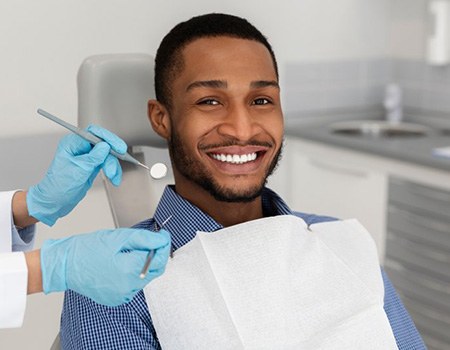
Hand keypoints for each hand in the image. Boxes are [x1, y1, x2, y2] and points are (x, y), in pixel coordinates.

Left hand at [27, 125, 126, 225]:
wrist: (55, 201)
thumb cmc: (59, 186)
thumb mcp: (78, 171)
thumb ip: (93, 157)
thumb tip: (106, 146)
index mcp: (72, 143)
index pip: (94, 133)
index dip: (108, 139)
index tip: (119, 148)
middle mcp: (80, 147)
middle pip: (104, 144)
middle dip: (111, 157)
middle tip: (115, 168)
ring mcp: (87, 156)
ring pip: (108, 155)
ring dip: (113, 166)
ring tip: (113, 178)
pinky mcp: (93, 164)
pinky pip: (107, 163)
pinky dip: (113, 170)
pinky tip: (114, 178)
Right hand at [40, 228, 170, 305]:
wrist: (64, 265)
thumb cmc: (87, 249)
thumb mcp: (119, 237)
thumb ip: (145, 239)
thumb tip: (163, 240)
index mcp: (129, 270)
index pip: (160, 258)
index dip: (164, 245)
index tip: (163, 235)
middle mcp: (128, 287)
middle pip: (156, 270)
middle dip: (156, 255)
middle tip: (150, 242)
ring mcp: (122, 296)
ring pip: (145, 278)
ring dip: (144, 265)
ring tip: (129, 253)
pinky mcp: (116, 300)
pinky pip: (133, 286)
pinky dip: (133, 275)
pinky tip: (121, 265)